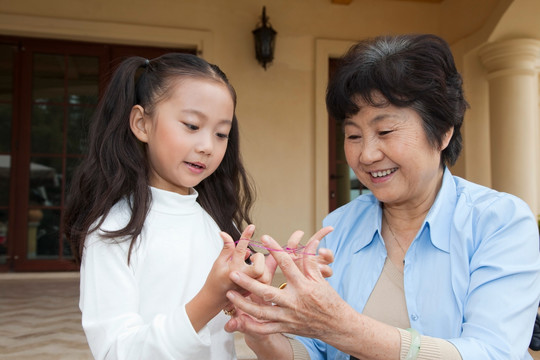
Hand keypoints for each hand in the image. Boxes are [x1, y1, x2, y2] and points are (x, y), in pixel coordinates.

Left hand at [225, 226, 347, 341]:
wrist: (336, 326)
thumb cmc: (329, 300)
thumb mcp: (320, 279)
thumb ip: (310, 261)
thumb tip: (310, 241)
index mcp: (304, 287)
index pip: (288, 265)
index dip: (276, 250)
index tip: (265, 237)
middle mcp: (294, 302)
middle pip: (268, 292)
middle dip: (249, 283)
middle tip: (233, 273)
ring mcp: (288, 317)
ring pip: (262, 312)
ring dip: (244, 304)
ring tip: (230, 295)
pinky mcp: (285, 328)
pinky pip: (265, 329)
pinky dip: (251, 325)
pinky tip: (239, 318)